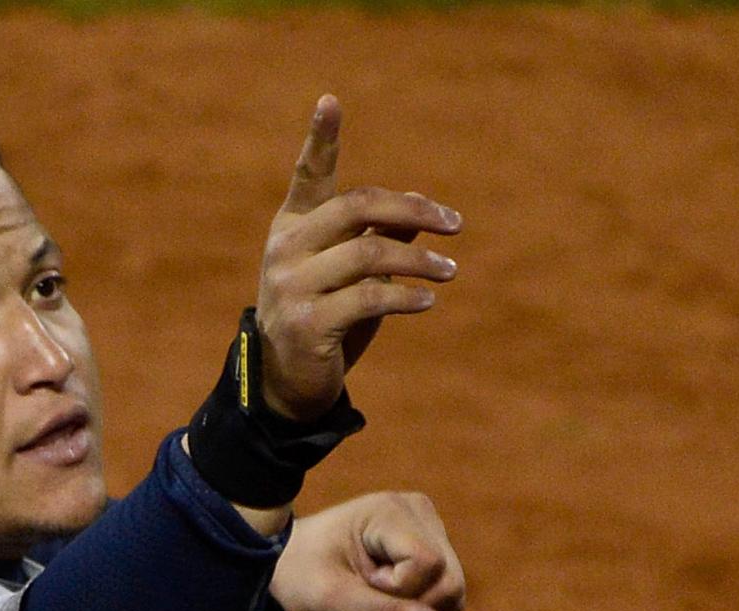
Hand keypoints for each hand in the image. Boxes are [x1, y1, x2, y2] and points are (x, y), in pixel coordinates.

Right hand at [253, 97, 461, 421]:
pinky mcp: (306, 323)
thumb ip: (377, 234)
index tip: (330, 100)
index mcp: (293, 225)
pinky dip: (406, 297)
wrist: (290, 383)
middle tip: (453, 224)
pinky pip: (369, 298)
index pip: (309, 173)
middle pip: (356, 207)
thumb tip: (418, 205)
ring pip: (370, 254)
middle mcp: (285, 248)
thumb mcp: (352, 271)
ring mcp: (291, 285)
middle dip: (412, 211)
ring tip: (449, 270)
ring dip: (419, 260)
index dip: (320, 138)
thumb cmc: (327, 317)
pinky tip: (427, 301)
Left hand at [274, 492, 466, 610]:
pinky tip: (390, 591)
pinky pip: (450, 589)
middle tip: (367, 587)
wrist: (289, 563)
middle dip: (411, 601)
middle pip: (449, 578)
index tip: (359, 579)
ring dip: (416, 605)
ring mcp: (429, 525)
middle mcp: (418, 510)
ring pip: (454, 586)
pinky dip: (423, 605)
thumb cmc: (302, 577)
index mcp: (390, 511)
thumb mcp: (334, 600)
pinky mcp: (433, 544)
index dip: (397, 590)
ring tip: (375, 587)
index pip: (428, 565)